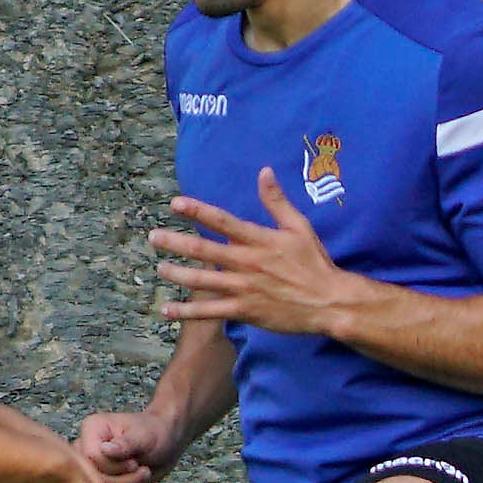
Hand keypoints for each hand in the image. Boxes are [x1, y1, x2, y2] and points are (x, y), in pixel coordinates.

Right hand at [75, 408, 181, 482]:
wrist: (167, 442)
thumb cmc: (155, 432)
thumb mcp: (144, 436)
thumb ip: (125, 444)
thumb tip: (105, 450)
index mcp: (92, 429)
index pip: (91, 457)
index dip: (114, 466)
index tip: (134, 462)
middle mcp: (86, 448)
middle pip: (93, 477)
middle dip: (122, 480)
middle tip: (143, 470)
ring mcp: (93, 467)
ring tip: (144, 475)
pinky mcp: (101, 482)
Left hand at [152, 172, 361, 340]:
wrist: (328, 301)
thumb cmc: (314, 263)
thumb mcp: (299, 227)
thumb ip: (277, 201)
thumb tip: (264, 171)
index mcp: (259, 240)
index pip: (222, 221)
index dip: (197, 211)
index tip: (175, 203)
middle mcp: (247, 263)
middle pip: (203, 250)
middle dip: (175, 242)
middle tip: (153, 237)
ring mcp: (243, 288)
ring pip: (201, 281)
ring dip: (176, 274)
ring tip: (159, 268)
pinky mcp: (244, 311)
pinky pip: (209, 311)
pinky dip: (186, 311)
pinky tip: (166, 309)